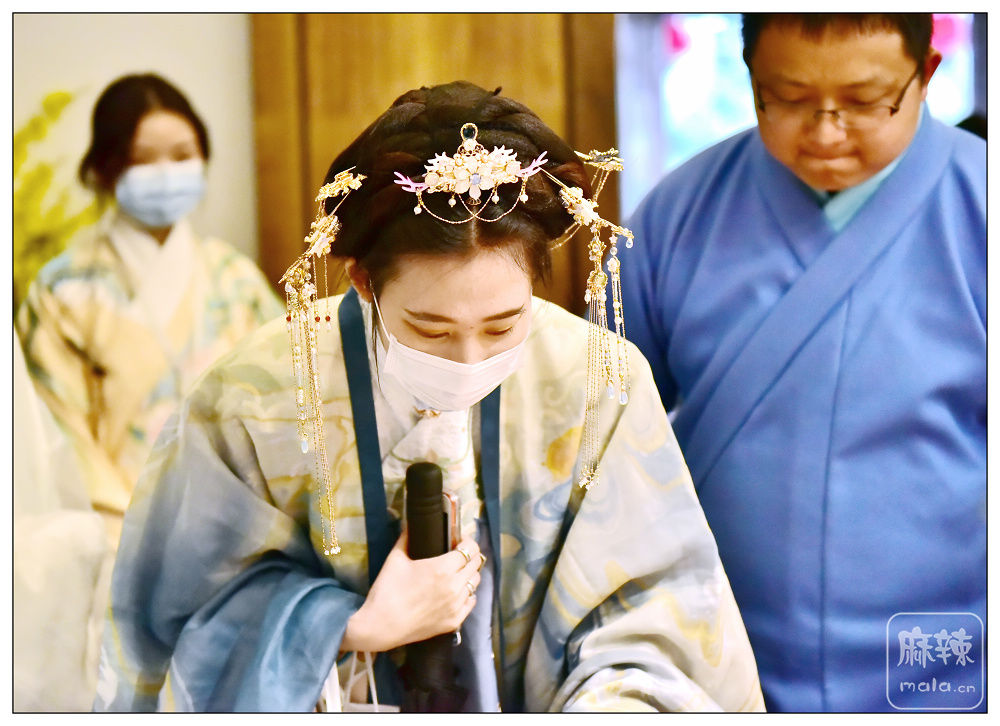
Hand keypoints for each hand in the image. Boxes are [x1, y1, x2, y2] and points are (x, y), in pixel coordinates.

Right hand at [341, 533, 482, 652]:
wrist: (381, 626)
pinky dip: (468, 594)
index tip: (461, 539)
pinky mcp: (454, 621)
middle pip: (476, 564)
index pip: (470, 549)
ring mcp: (456, 605)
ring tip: (458, 572)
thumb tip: (411, 525)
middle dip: (470, 555)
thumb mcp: (395, 559)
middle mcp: (455, 586)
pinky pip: (471, 602)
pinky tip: (457, 591)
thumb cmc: (387, 591)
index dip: (468, 541)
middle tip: (460, 553)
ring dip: (469, 574)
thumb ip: (406, 538)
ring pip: (476, 582)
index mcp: (443, 568)